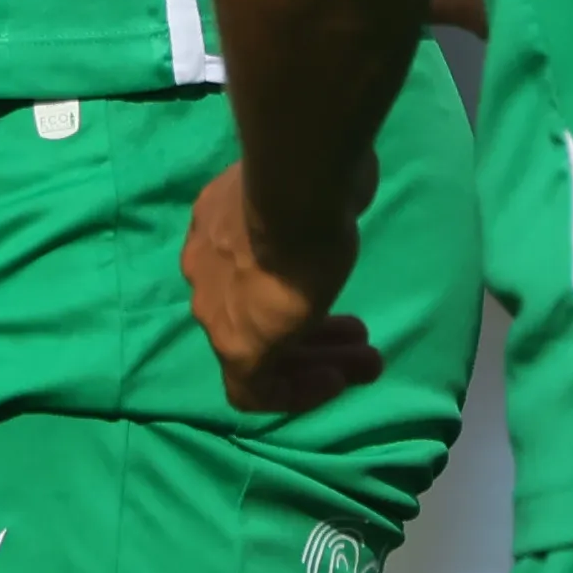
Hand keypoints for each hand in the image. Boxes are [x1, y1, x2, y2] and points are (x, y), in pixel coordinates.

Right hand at [184, 160, 383, 414]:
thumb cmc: (300, 260)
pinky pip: (265, 247)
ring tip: (364, 328)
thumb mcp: (278, 328)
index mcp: (218, 323)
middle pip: (262, 340)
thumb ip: (258, 358)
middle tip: (366, 353)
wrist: (297, 178)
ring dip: (319, 324)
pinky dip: (296, 267)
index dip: (294, 395)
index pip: (246, 387)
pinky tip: (330, 260)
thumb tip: (262, 352)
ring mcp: (222, 238)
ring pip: (265, 296)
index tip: (337, 378)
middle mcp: (206, 284)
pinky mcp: (239, 201)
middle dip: (318, 355)